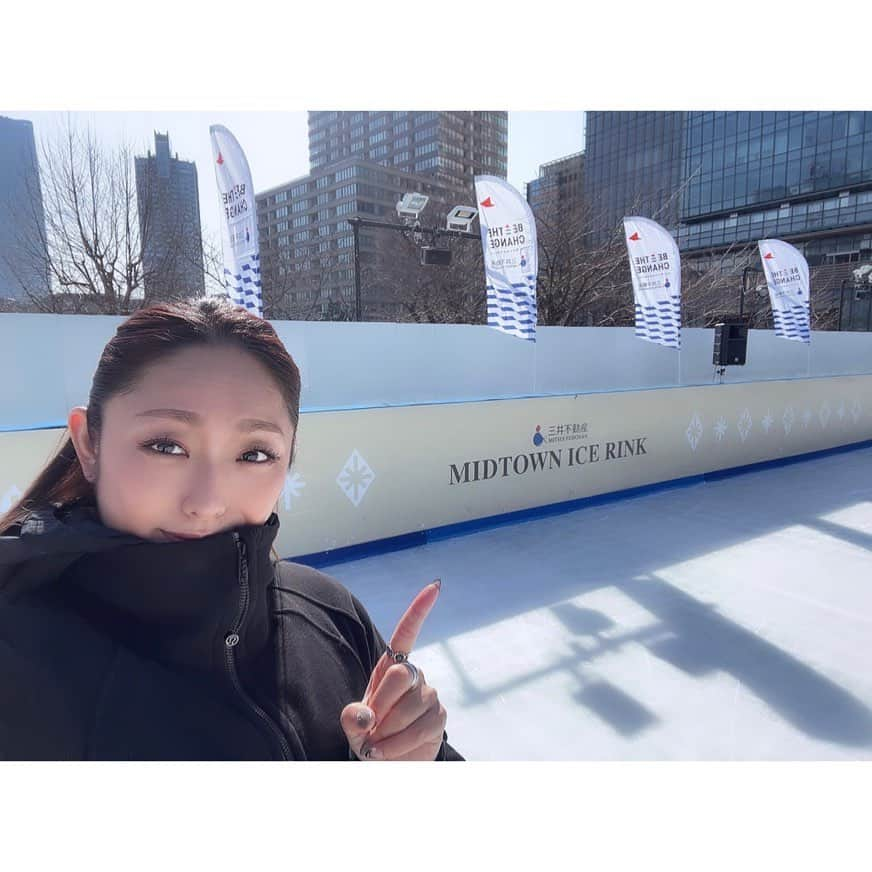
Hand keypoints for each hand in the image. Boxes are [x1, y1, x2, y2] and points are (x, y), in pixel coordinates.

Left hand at [341, 580, 446, 760]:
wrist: (387, 765)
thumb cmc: (370, 737)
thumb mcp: (354, 727)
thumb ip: (352, 719)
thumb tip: (363, 715)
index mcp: (389, 668)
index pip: (406, 634)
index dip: (419, 610)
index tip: (435, 586)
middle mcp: (413, 676)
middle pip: (400, 674)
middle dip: (381, 704)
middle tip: (369, 729)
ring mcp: (429, 695)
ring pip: (410, 705)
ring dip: (388, 731)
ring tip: (376, 746)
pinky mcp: (439, 717)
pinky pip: (420, 727)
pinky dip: (398, 744)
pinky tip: (388, 752)